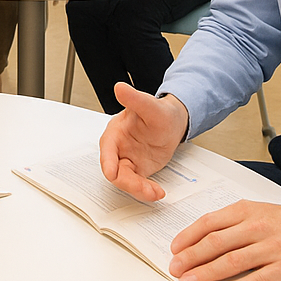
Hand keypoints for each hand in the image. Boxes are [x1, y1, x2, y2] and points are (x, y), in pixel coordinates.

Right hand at [98, 84, 189, 201]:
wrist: (173, 122)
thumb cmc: (160, 112)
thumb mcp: (150, 105)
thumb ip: (135, 99)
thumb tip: (120, 87)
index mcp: (115, 132)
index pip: (107, 150)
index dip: (108, 163)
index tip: (112, 174)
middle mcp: (118, 148)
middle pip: (115, 171)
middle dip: (129, 183)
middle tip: (147, 190)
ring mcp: (127, 160)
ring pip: (126, 181)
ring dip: (139, 190)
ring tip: (156, 193)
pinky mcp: (138, 169)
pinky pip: (137, 185)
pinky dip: (146, 191)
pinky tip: (158, 192)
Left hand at [170, 201, 280, 280]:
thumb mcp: (256, 212)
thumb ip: (230, 223)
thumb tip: (201, 238)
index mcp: (245, 211)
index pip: (209, 223)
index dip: (188, 237)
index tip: (174, 249)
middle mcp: (256, 228)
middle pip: (215, 243)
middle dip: (191, 257)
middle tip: (175, 269)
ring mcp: (270, 248)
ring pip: (231, 261)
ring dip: (206, 274)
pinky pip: (255, 280)